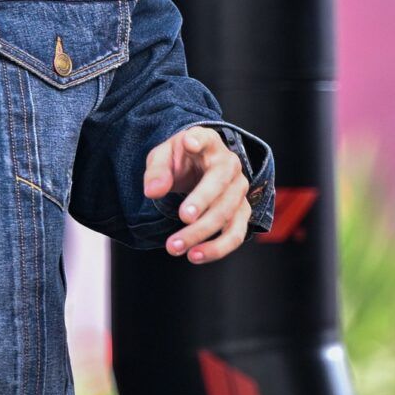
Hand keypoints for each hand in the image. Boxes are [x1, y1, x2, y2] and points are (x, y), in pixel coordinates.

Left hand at [144, 125, 252, 264]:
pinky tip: (194, 256)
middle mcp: (230, 165)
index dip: (198, 140)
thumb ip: (157, 171)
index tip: (189, 143)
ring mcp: (239, 190)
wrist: (198, 166)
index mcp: (209, 142)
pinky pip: (235, 234)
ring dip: (204, 234)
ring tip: (176, 247)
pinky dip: (217, 248)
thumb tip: (152, 191)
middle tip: (181, 219)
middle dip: (201, 204)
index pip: (204, 138)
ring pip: (228, 215)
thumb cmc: (180, 158)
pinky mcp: (242, 212)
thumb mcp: (163, 156)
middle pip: (220, 186)